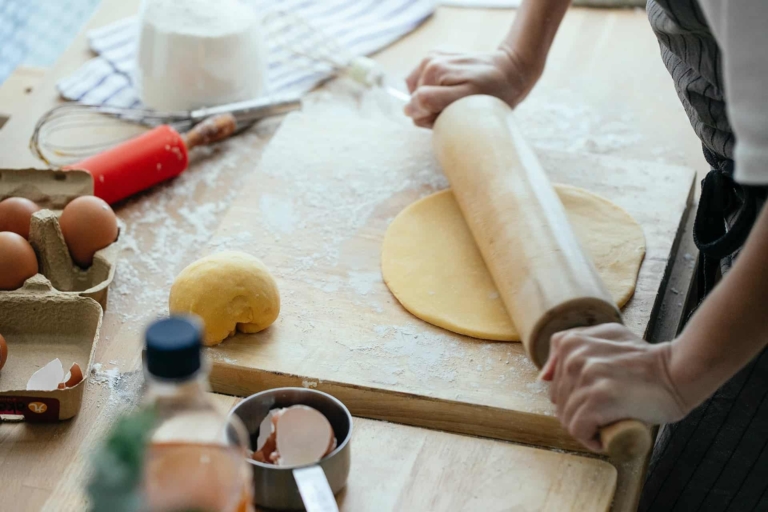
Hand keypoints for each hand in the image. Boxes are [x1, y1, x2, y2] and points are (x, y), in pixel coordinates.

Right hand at [403, 48, 539, 127]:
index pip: (416, 108)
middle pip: (416, 100)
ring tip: (457, 98)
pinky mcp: (438, 56)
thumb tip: (408, 108)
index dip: (431, 118)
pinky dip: (436, 90)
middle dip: (433, 109)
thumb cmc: (492, 94)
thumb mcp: (465, 103)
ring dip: (434, 100)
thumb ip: (432, 102)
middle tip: (458, 107)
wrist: (511, 71)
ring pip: (418, 93)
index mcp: (432, 71)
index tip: (452, 114)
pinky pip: (424, 82)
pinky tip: (454, 88)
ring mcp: (432, 57)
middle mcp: (429, 61)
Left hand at [539, 323, 688, 451]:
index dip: (576, 397)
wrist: (678, 372)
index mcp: (571, 342)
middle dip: (580, 414)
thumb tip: (543, 376)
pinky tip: (608, 435)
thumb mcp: (607, 337)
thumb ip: (573, 345)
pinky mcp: (598, 398)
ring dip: (587, 429)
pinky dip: (592, 440)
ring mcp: (585, 377)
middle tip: (606, 414)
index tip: (598, 399)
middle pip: (560, 403)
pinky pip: (579, 430)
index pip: (555, 384)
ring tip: (610, 422)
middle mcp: (574, 357)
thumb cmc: (646, 360)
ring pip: (567, 419)